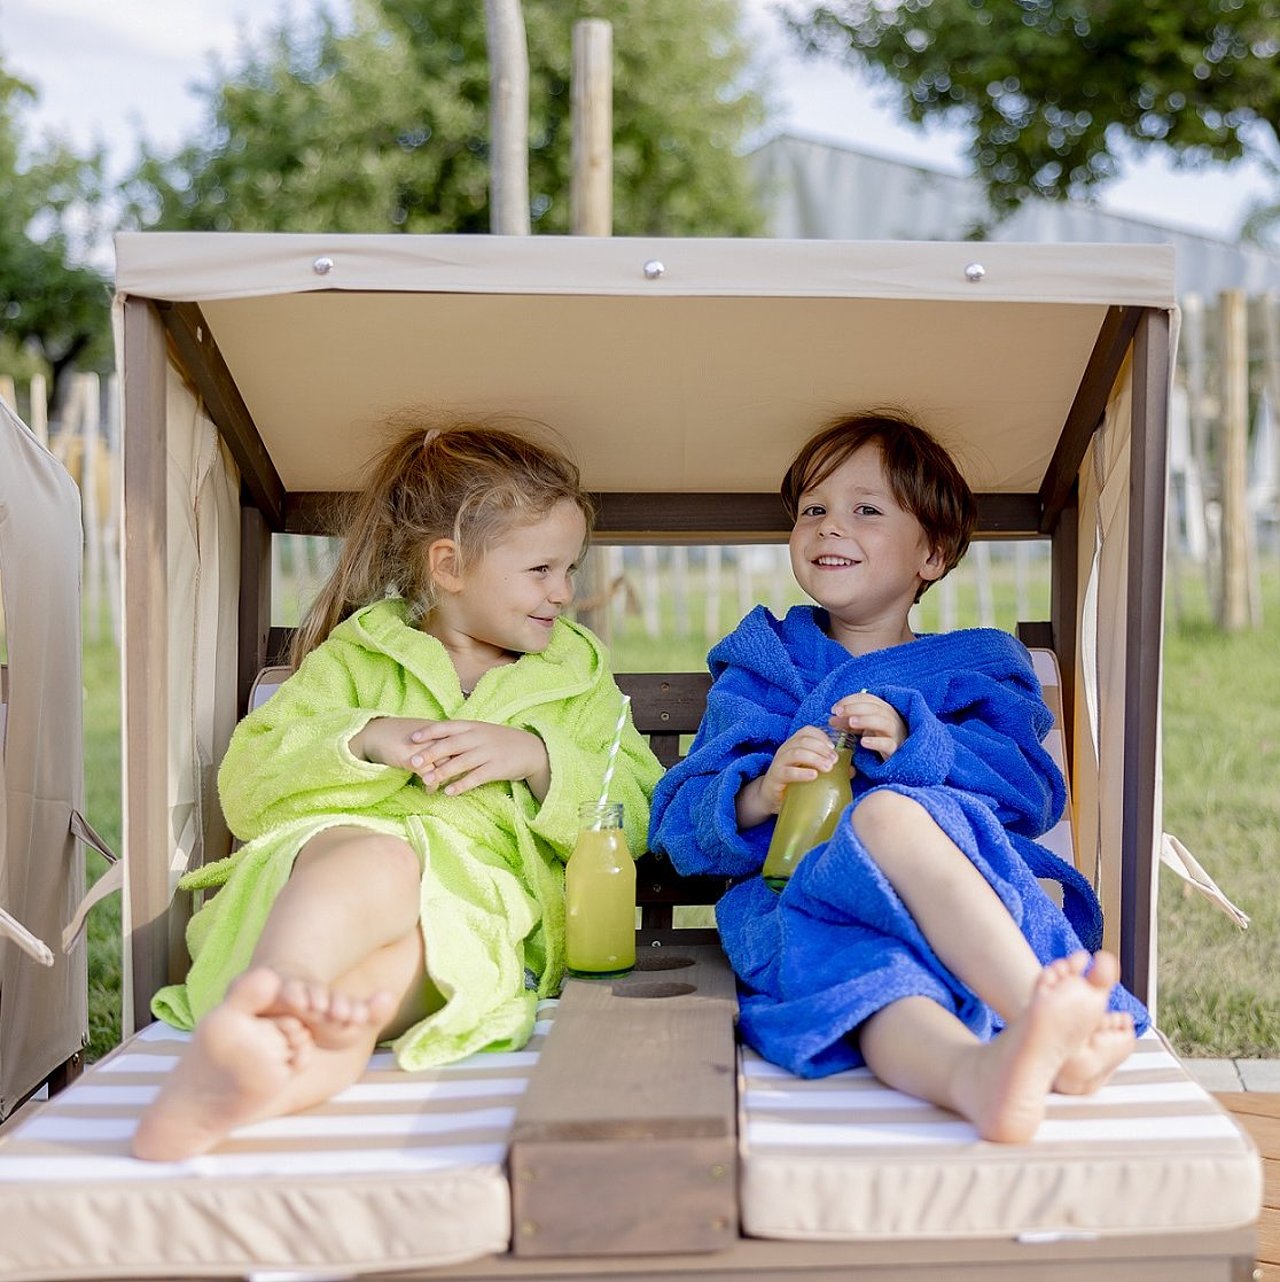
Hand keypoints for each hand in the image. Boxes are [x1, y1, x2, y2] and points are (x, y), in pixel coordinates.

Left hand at [356, 717, 550, 798]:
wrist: (531, 749)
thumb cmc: (500, 742)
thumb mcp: (481, 732)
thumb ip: (460, 736)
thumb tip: (432, 742)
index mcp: (473, 726)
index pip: (447, 727)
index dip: (429, 732)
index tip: (412, 739)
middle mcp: (479, 737)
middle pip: (451, 745)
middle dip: (430, 754)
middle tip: (412, 763)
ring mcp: (488, 752)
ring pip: (461, 762)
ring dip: (443, 772)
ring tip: (427, 781)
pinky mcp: (497, 768)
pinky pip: (476, 777)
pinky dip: (462, 784)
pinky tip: (449, 792)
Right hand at [736, 725, 837, 829]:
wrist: (770, 798)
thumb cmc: (793, 782)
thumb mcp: (810, 771)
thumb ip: (829, 768)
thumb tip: (852, 770)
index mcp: (794, 745)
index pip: (807, 731)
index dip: (821, 736)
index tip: (834, 747)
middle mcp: (785, 750)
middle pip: (803, 740)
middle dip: (822, 748)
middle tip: (835, 761)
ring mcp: (779, 763)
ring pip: (796, 753)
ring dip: (815, 758)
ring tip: (828, 768)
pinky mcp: (775, 778)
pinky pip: (788, 772)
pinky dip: (802, 773)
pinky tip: (813, 776)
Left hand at [829, 690, 906, 759]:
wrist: (897, 757)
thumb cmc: (879, 738)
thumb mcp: (863, 728)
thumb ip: (848, 722)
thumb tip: (831, 719)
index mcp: (883, 709)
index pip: (867, 698)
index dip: (850, 700)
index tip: (834, 709)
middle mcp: (891, 718)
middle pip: (875, 708)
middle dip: (855, 708)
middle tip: (839, 713)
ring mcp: (895, 733)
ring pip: (884, 723)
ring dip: (866, 720)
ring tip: (851, 722)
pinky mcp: (896, 749)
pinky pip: (888, 744)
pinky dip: (876, 742)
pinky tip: (864, 742)